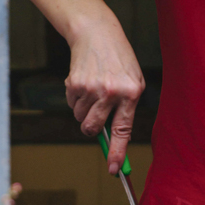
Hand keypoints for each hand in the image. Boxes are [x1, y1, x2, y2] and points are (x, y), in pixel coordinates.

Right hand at [65, 18, 144, 174]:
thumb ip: (126, 110)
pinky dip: (76, 99)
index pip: (123, 130)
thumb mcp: (133, 82)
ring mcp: (91, 88)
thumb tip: (112, 142)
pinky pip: (72, 105)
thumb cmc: (119, 61)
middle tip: (95, 118)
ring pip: (81, 118)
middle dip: (91, 129)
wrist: (97, 34)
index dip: (117, 153)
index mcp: (131, 92)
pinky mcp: (74, 83)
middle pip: (93, 129)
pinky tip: (85, 83)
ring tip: (94, 91)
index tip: (114, 170)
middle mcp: (111, 92)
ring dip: (84, 111)